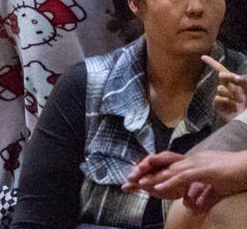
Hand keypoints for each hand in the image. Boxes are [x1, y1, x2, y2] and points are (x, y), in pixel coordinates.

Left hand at [124, 148, 246, 209]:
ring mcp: (197, 164)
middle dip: (144, 173)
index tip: (135, 179)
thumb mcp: (217, 188)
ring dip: (152, 178)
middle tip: (128, 182)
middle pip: (162, 166)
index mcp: (192, 162)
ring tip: (137, 185)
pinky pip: (183, 177)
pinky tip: (158, 187)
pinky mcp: (204, 171)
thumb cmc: (237, 175)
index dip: (150, 172)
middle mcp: (191, 160)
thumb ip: (204, 196)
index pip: (166, 166)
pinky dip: (169, 182)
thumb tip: (192, 205)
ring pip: (169, 171)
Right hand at [204, 55, 246, 119]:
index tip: (203, 57)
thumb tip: (238, 76)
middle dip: (229, 76)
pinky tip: (233, 107)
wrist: (246, 119)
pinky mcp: (217, 105)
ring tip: (240, 101)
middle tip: (238, 80)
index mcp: (234, 83)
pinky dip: (226, 101)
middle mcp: (227, 88)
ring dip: (232, 93)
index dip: (212, 63)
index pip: (221, 70)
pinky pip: (218, 98)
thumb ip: (244, 82)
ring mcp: (221, 96)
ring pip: (221, 88)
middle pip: (222, 75)